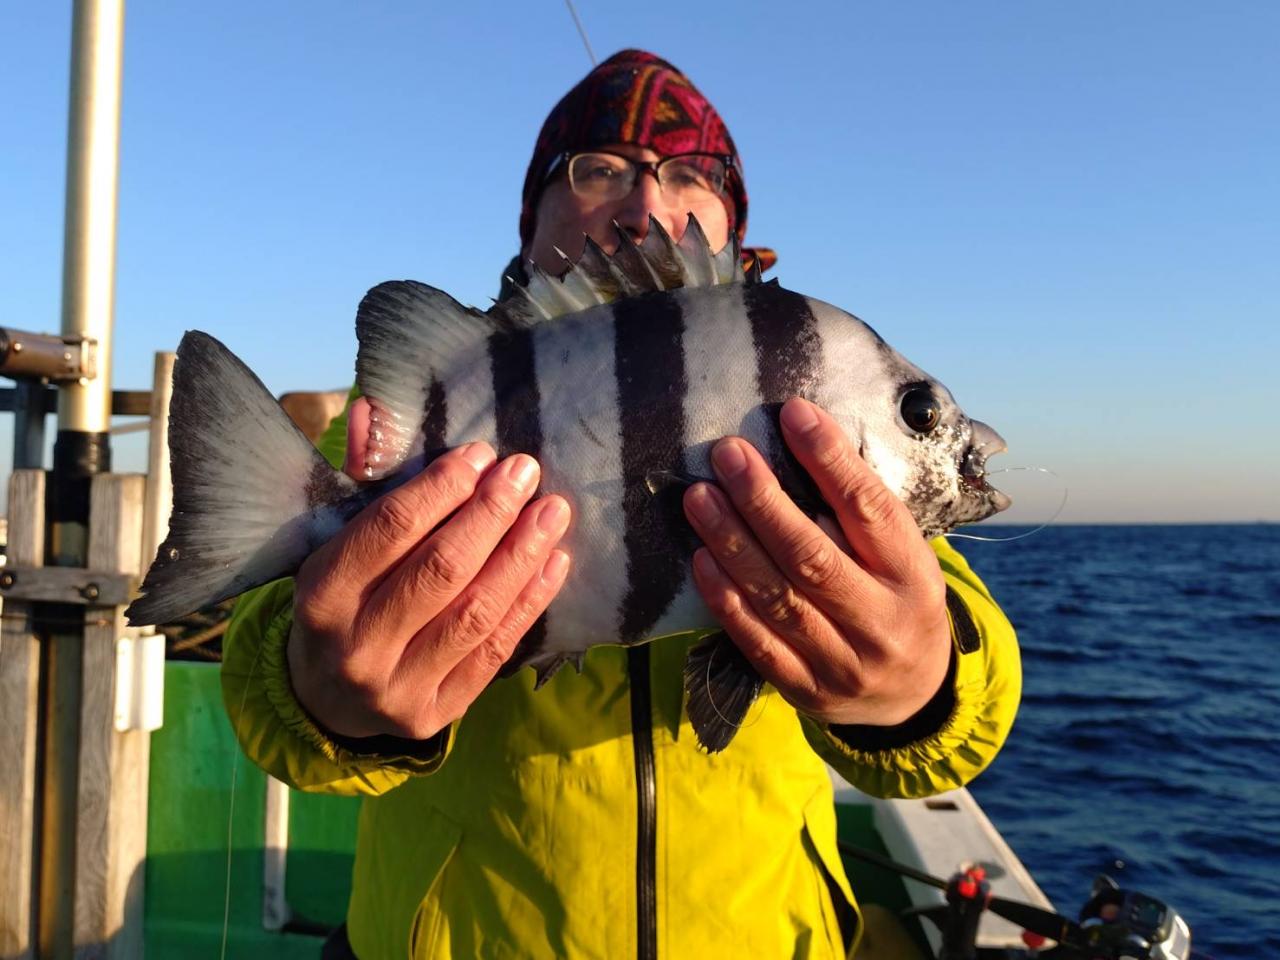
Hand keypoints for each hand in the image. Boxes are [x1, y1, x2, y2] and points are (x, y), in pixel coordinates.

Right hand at [288, 400, 570, 739]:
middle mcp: (356, 647)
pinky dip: (529, 603)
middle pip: (440, 570)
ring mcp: (397, 688)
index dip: (441, 487)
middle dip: (490, 514)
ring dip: (522, 555)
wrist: (323, 699)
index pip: (390, 530)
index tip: (480, 455)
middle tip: (525, 472)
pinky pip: (494, 652)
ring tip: (553, 510)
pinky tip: (554, 562)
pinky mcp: (435, 715)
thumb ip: (360, 481)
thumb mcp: (333, 544)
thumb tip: (370, 408)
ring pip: (474, 613)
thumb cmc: (339, 601)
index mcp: (321, 596)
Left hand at [683, 398, 950, 727]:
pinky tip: (701, 559)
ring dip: (732, 543)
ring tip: (699, 497)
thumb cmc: (897, 600)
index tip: (793, 414)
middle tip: (727, 454)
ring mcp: (843, 662)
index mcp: (913, 574)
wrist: (913, 696)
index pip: (869, 508)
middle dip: (763, 500)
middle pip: (813, 556)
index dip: (829, 459)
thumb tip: (800, 439)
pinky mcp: (806, 690)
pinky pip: (758, 643)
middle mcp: (881, 620)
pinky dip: (726, 600)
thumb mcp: (902, 555)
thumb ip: (860, 513)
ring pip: (779, 598)